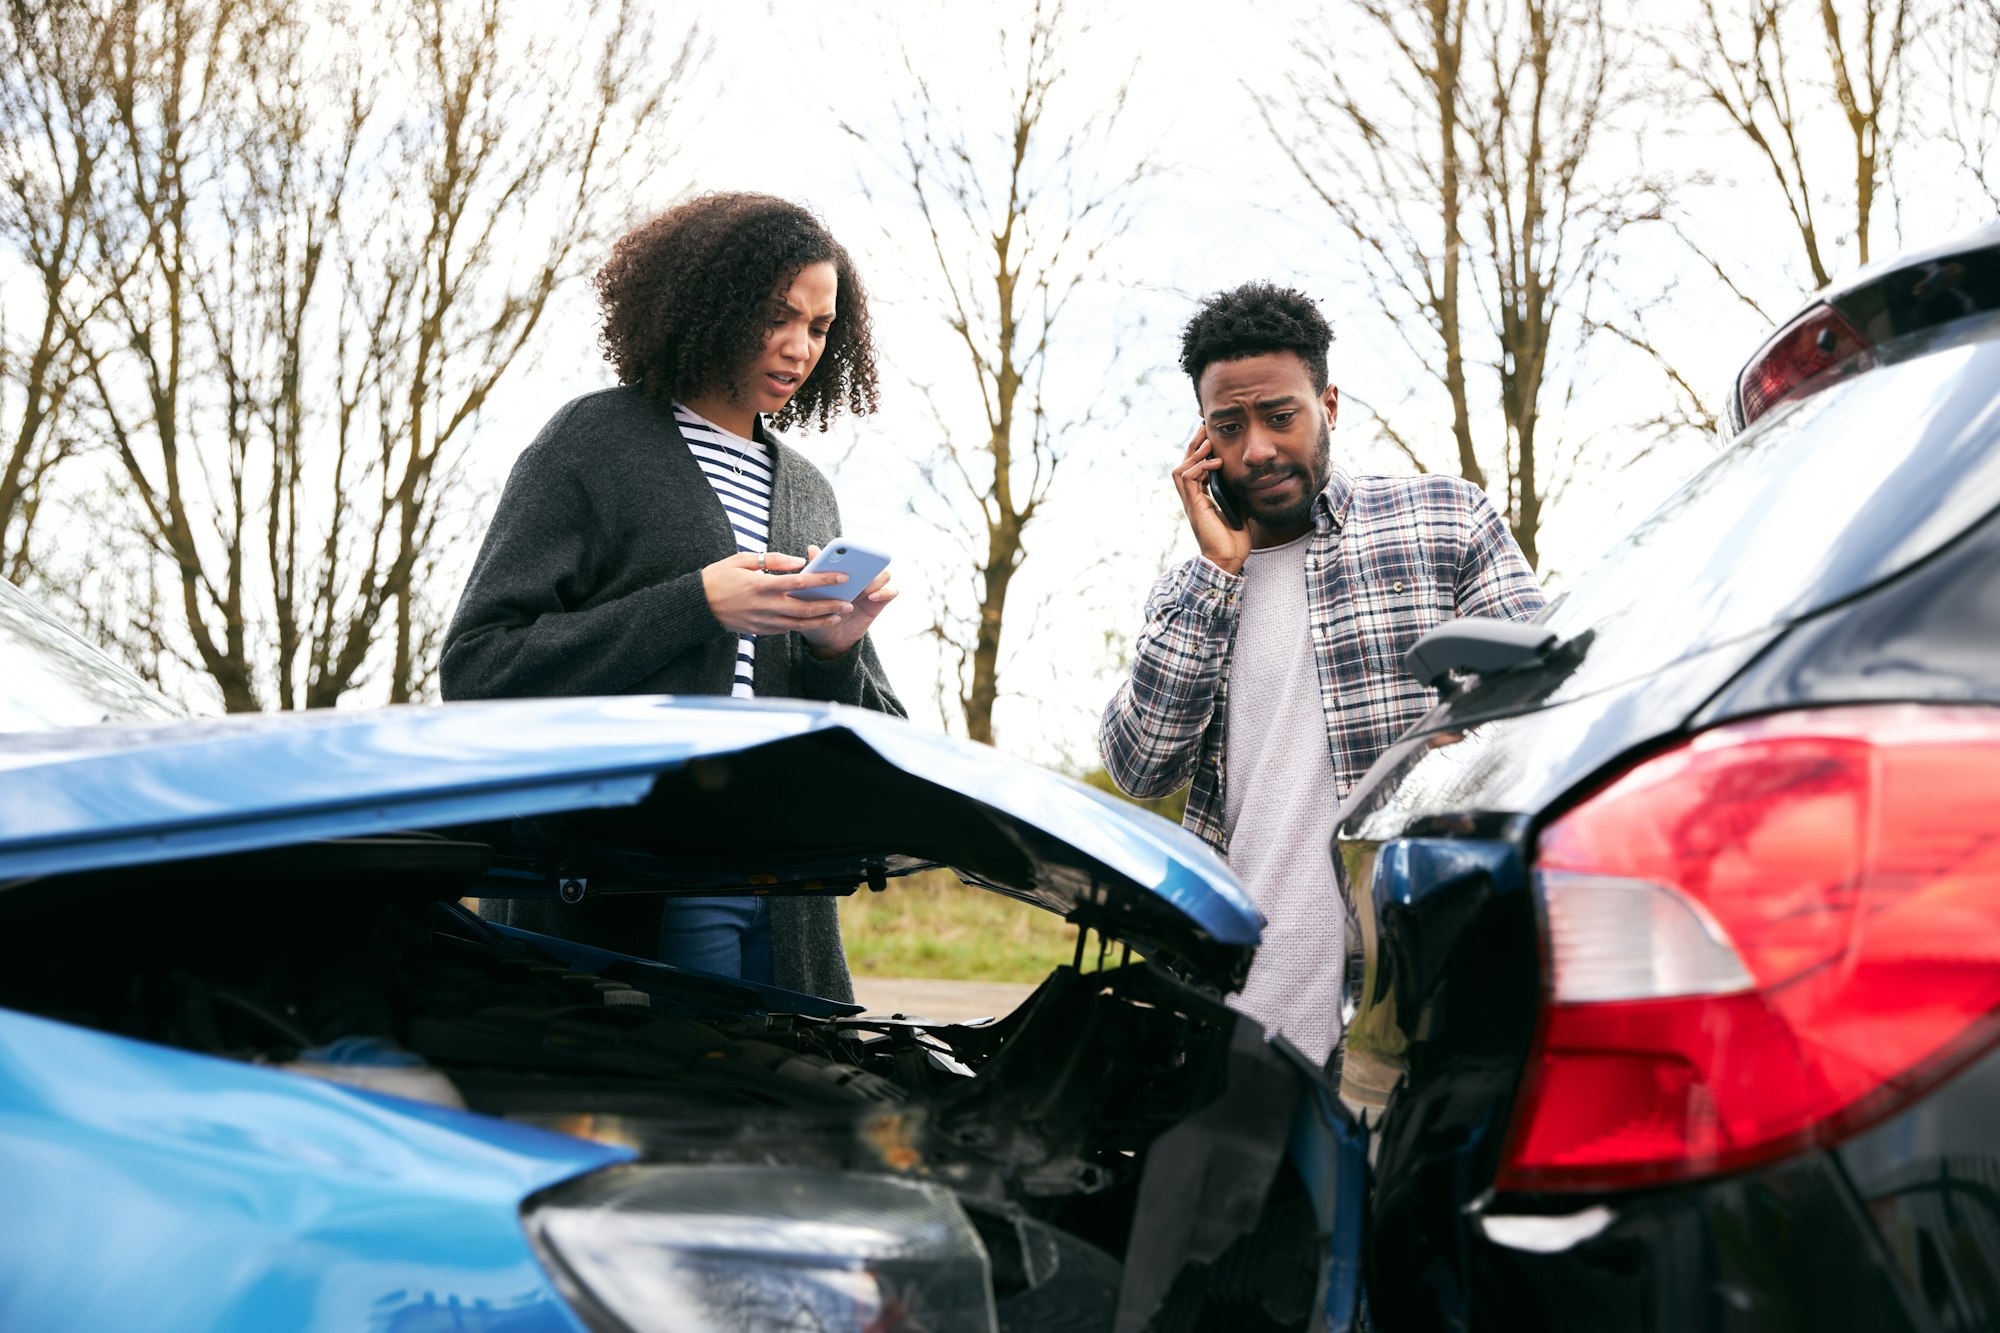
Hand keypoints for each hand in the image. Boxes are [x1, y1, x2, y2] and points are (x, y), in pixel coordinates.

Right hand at [702, 551, 851, 635]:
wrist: (698, 605)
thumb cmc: (719, 577)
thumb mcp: (742, 560)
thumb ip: (772, 560)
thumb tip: (799, 562)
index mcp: (761, 585)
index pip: (800, 583)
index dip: (824, 580)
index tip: (843, 577)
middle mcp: (765, 606)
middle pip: (805, 609)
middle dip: (830, 606)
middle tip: (849, 603)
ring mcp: (763, 621)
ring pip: (799, 624)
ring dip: (822, 620)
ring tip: (839, 615)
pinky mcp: (760, 631)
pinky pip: (786, 629)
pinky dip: (803, 625)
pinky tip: (817, 620)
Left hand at [795, 543, 898, 659]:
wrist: (826, 637)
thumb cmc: (818, 611)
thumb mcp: (812, 593)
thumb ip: (816, 571)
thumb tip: (813, 548)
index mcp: (846, 569)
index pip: (856, 553)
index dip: (855, 550)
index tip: (849, 555)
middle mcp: (861, 576)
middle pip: (873, 561)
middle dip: (866, 565)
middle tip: (854, 574)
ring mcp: (872, 588)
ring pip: (884, 575)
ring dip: (873, 580)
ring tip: (859, 592)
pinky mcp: (879, 603)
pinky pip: (891, 592)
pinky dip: (885, 592)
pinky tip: (872, 596)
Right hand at [1172, 422, 1249, 574]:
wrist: (1228, 558)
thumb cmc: (1234, 539)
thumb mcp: (1241, 508)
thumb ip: (1240, 493)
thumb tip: (1251, 478)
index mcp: (1201, 497)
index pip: (1195, 468)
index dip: (1200, 451)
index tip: (1211, 436)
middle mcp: (1193, 498)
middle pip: (1185, 464)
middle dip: (1194, 445)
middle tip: (1204, 428)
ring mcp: (1191, 502)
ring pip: (1181, 469)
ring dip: (1194, 453)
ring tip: (1207, 443)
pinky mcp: (1194, 506)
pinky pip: (1188, 478)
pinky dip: (1199, 467)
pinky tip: (1215, 463)